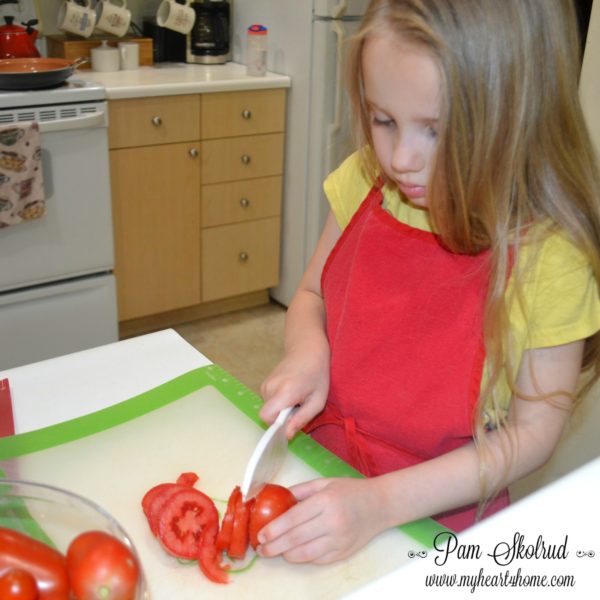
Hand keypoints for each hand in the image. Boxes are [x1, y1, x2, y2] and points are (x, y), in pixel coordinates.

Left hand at [256, 477, 386, 563]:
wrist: (380, 505)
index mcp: (325, 501)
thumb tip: (277, 498)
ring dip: (286, 555)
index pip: (293, 519)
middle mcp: (332, 522)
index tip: (261, 535)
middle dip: (274, 546)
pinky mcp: (344, 553)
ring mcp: (339, 540)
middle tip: (261, 549)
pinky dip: (303, 558)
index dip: (274, 529)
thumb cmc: (351, 491)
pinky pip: (318, 560)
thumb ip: (300, 490)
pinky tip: (295, 552)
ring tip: (275, 551)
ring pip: (305, 554)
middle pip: (296, 539)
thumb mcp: (324, 482)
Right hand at [260, 349, 329, 436]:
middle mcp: (270, 387)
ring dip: (282, 409)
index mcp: (285, 391)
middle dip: (283, 417)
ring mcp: (265, 384)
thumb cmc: (317, 375)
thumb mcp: (317, 401)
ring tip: (297, 397)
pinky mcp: (264, 383)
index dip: (276, 424)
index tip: (291, 420)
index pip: (266, 416)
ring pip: (269, 408)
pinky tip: (291, 392)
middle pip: (269, 414)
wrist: (307, 350)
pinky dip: (279, 402)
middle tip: (300, 406)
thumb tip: (287, 435)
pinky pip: (269, 401)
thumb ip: (302, 419)